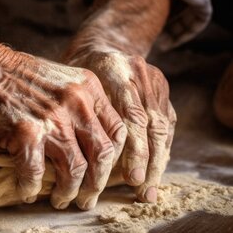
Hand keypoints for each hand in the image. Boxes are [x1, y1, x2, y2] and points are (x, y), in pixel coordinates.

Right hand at [0, 40, 126, 209]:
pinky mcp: (25, 133)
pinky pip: (35, 174)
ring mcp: (52, 118)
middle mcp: (76, 102)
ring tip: (60, 200)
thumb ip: (74, 101)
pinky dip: (31, 188)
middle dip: (97, 184)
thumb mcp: (55, 76)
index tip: (102, 173)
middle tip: (87, 198)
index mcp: (86, 87)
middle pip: (102, 154)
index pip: (117, 131)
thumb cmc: (7, 69)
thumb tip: (82, 135)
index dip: (113, 159)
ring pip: (75, 170)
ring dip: (68, 192)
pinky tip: (26, 192)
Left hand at [65, 49, 175, 202]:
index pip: (130, 114)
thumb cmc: (74, 69)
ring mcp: (153, 78)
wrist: (103, 42)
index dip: (133, 149)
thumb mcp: (67, 83)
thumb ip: (71, 111)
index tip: (129, 178)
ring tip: (147, 189)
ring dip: (157, 161)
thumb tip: (65, 158)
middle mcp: (137, 71)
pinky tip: (153, 170)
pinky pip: (168, 121)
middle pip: (151, 122)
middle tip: (140, 190)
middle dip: (147, 161)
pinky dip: (162, 148)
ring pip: (163, 125)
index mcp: (111, 67)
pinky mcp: (162, 87)